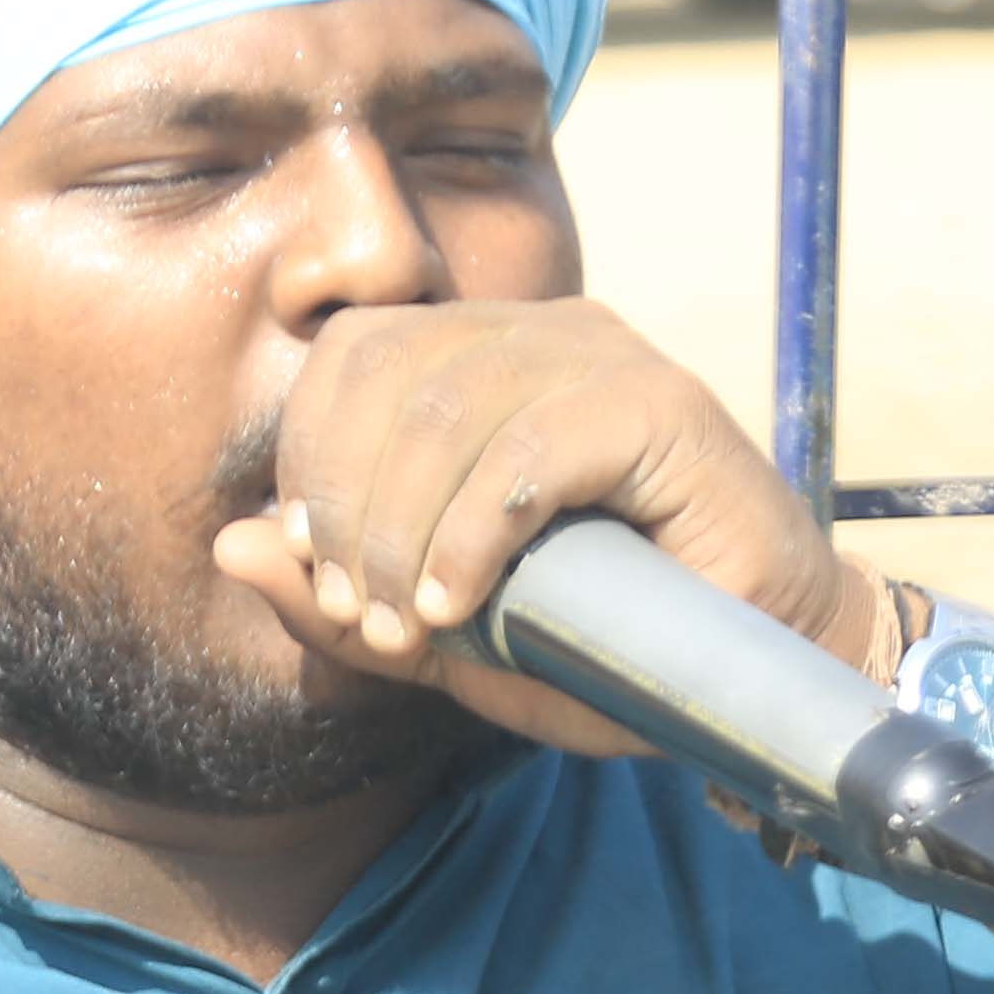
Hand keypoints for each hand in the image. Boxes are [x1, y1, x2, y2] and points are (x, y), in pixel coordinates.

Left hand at [215, 298, 882, 757]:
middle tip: (361, 615)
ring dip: (401, 532)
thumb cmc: (610, 645)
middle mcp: (540, 331)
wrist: (767, 661)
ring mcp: (603, 357)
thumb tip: (226, 549)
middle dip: (345, 509)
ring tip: (414, 621)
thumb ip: (340, 602)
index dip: (311, 467)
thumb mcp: (450, 639)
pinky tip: (459, 601)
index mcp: (484, 356)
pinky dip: (472, 536)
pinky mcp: (660, 405)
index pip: (348, 359)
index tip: (322, 583)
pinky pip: (525, 451)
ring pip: (441, 410)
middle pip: (380, 375)